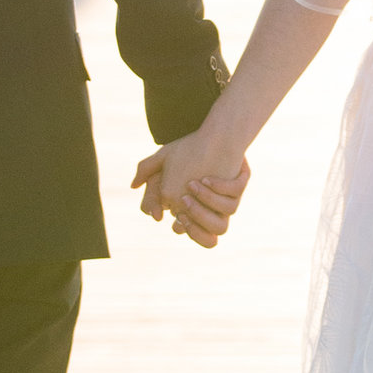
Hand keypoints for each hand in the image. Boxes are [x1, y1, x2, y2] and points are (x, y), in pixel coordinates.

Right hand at [133, 126, 250, 245]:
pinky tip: (207, 178)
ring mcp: (224, 201)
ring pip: (222, 226)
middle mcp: (210, 211)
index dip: (183, 227)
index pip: (186, 231)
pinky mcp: (238, 187)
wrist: (213, 133)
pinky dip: (220, 189)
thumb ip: (147, 172)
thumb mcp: (164, 159)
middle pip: (209, 239)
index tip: (176, 213)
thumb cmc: (187, 150)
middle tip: (184, 203)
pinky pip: (232, 198)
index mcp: (191, 211)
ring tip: (194, 187)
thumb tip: (134, 186)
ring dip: (207, 211)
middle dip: (196, 227)